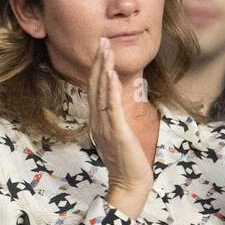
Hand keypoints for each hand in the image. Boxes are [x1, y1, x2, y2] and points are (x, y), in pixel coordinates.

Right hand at [88, 37, 151, 216]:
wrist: (129, 184)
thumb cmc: (126, 162)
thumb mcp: (117, 136)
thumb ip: (113, 120)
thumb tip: (114, 105)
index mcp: (98, 120)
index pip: (95, 89)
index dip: (96, 68)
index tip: (100, 50)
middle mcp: (98, 120)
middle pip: (95, 85)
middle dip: (98, 62)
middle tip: (101, 40)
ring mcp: (105, 125)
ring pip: (101, 91)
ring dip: (102, 68)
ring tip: (105, 49)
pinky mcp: (117, 131)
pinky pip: (111, 105)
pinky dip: (109, 88)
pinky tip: (109, 73)